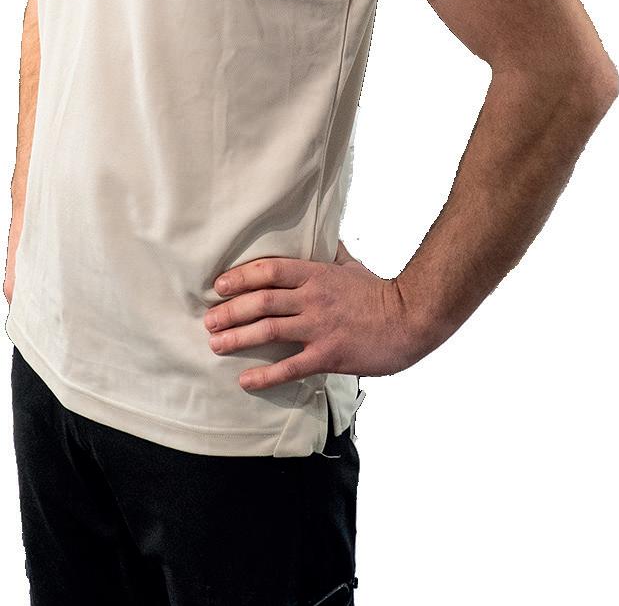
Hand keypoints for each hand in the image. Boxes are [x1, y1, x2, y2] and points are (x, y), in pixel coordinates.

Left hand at [204, 240, 412, 391]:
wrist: (410, 319)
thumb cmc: (380, 292)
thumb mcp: (352, 265)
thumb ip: (331, 253)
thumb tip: (322, 236)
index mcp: (316, 274)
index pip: (269, 270)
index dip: (240, 277)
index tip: (219, 285)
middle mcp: (313, 298)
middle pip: (261, 301)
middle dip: (230, 311)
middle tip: (208, 320)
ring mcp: (319, 327)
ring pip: (268, 331)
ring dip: (237, 338)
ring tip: (215, 345)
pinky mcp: (328, 355)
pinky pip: (289, 368)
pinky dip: (264, 376)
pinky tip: (244, 381)